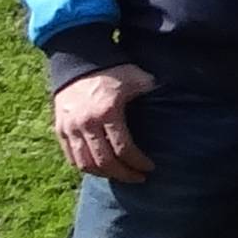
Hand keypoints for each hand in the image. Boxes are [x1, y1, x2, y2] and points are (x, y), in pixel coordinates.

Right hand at [53, 64, 154, 182]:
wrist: (78, 60)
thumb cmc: (112, 70)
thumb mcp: (136, 76)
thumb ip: (152, 88)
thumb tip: (178, 95)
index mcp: (107, 112)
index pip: (123, 148)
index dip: (137, 162)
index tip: (150, 168)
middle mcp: (86, 123)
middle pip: (104, 162)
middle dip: (123, 174)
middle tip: (138, 178)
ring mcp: (70, 128)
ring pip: (85, 164)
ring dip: (104, 175)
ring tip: (120, 175)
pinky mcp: (60, 129)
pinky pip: (71, 157)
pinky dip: (85, 167)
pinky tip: (100, 169)